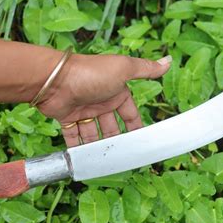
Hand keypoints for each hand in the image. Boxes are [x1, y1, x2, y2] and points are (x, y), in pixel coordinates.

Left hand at [37, 53, 171, 146]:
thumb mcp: (123, 69)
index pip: (129, 112)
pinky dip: (77, 146)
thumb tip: (168, 61)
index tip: (140, 141)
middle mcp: (100, 101)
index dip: (134, 125)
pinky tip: (83, 158)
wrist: (55, 79)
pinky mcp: (66, 118)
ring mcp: (83, 110)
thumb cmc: (91, 73)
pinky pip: (73, 135)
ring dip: (97, 145)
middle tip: (120, 156)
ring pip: (93, 132)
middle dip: (115, 139)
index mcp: (115, 91)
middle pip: (111, 125)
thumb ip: (146, 69)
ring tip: (103, 160)